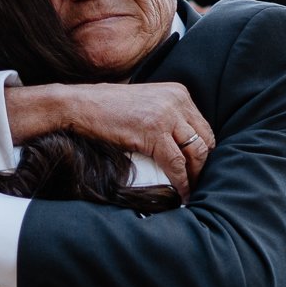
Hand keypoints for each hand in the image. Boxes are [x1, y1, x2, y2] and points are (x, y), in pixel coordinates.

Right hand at [19, 82, 214, 198]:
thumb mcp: (146, 104)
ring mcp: (166, 115)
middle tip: (198, 182)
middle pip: (204, 139)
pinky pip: (177, 164)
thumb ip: (167, 115)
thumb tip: (181, 143)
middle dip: (202, 164)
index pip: (202, 126)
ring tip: (191, 190)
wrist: (81, 105)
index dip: (203, 150)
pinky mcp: (154, 132)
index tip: (198, 167)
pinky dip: (182, 182)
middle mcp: (177, 101)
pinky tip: (182, 193)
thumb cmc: (108, 108)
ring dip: (195, 176)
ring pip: (195, 152)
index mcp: (178, 93)